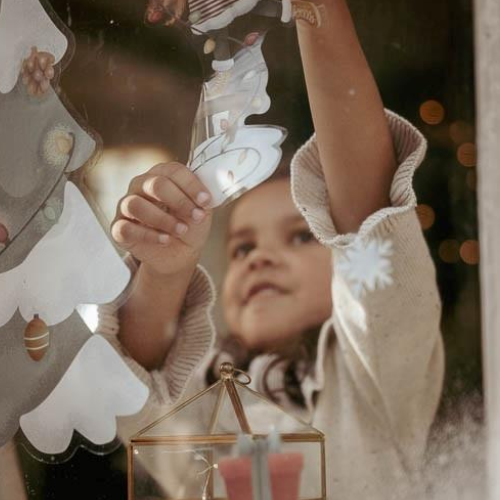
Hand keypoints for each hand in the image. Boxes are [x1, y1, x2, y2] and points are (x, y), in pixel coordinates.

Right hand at [111, 162, 212, 277]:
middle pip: (155, 184)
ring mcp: (127, 206)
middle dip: (180, 201)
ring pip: (137, 205)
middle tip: (196, 217)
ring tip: (181, 230)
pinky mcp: (119, 228)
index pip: (173, 171)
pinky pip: (126, 228)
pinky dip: (148, 235)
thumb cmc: (189, 225)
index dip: (191, 185)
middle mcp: (140, 186)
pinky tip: (165, 240)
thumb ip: (202, 198)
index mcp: (161, 175)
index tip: (206, 201)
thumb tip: (210, 191)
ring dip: (163, 219)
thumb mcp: (201, 211)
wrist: (179, 253)